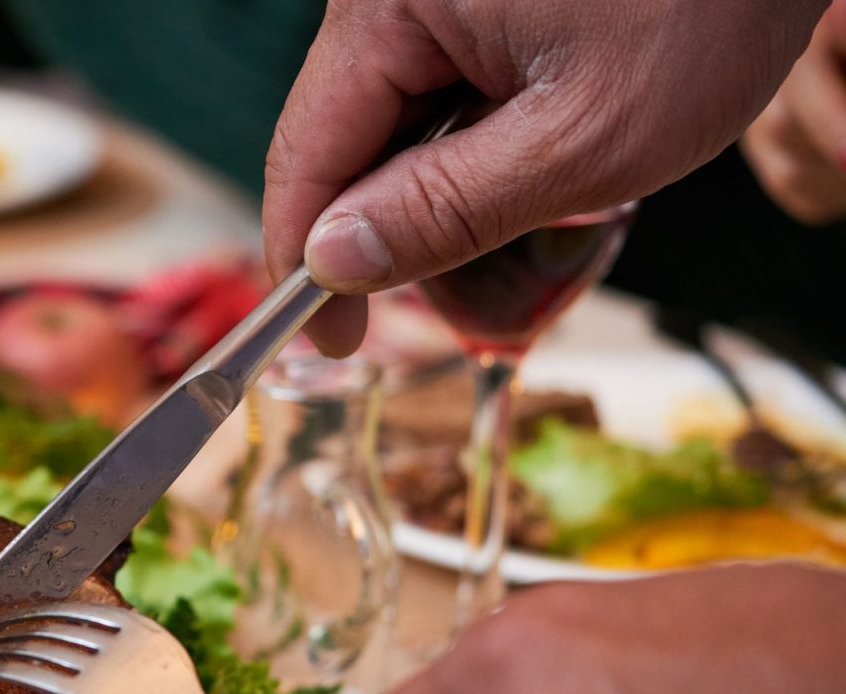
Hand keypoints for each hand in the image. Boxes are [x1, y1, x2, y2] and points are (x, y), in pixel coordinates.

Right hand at [264, 0, 827, 354]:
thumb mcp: (583, 140)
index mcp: (391, 4)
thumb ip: (446, 209)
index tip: (331, 342)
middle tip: (455, 286)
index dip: (304, 261)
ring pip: (387, 121)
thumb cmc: (708, 6)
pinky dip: (467, 139)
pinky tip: (535, 147)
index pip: (304, 154)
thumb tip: (332, 264)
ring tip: (533, 190)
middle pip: (340, 139)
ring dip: (434, 182)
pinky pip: (431, 87)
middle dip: (383, 223)